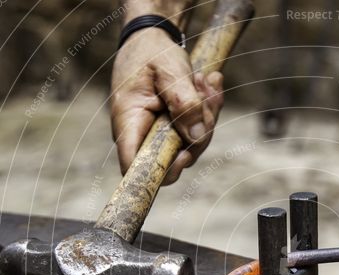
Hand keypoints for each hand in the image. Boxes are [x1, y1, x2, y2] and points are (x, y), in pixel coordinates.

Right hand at [110, 26, 223, 182]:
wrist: (151, 37)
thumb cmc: (152, 51)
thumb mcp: (170, 70)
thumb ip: (184, 103)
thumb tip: (196, 137)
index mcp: (128, 122)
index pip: (135, 167)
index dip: (159, 172)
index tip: (185, 156)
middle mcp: (141, 134)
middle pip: (174, 159)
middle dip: (199, 131)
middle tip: (205, 92)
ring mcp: (158, 134)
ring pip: (190, 146)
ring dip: (206, 116)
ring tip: (205, 82)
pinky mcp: (172, 129)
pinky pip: (195, 132)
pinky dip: (207, 110)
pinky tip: (209, 85)